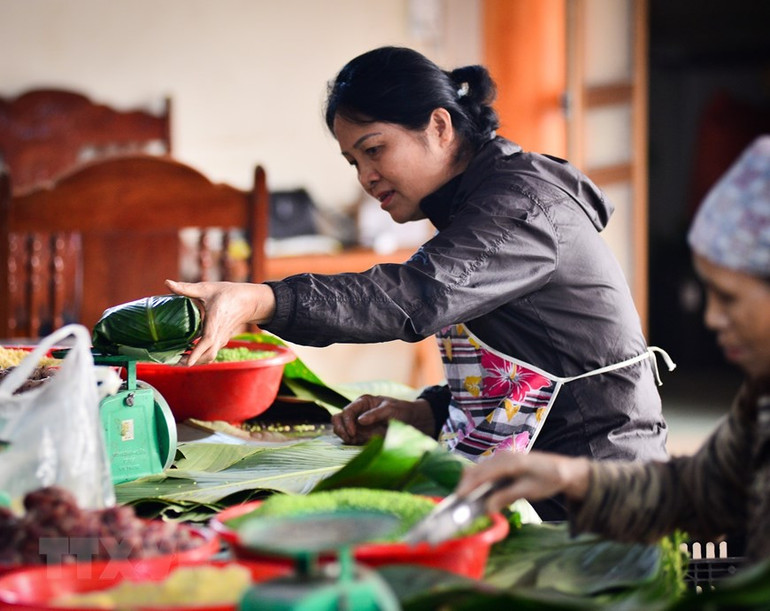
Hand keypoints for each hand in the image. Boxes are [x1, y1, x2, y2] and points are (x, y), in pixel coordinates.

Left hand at [165, 279, 275, 365]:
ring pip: (209, 356)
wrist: (249, 301)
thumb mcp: (206, 288)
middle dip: (190, 362)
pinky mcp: (221, 340)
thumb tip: (167, 282)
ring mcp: (222, 339)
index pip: (207, 341)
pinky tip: (186, 352)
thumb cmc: (229, 293)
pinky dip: (199, 356)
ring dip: (194, 361)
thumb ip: (186, 288)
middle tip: (171, 361)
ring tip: (176, 359)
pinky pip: (211, 352)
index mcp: (215, 321)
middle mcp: (220, 334)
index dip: (197, 352)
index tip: (187, 362)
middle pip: (207, 355)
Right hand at [331, 395, 434, 444]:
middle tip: (349, 438)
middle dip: (340, 428)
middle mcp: (358, 412)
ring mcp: (358, 424)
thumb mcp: (390, 409)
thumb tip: (360, 421)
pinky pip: (348, 437)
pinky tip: (356, 442)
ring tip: (352, 440)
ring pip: (340, 428)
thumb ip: (375, 414)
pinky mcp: (361, 434)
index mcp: (363, 402)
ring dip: (343, 435)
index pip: (347, 411)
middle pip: (338, 418)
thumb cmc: (402, 411)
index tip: (352, 432)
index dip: (347, 421)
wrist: (411, 421)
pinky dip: (349, 441)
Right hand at [454, 450, 591, 513]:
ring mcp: (502, 458)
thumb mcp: (529, 491)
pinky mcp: (503, 463)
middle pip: (476, 470)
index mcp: (509, 462)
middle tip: (457, 504)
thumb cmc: (549, 479)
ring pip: (479, 470)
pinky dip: (478, 482)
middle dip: (465, 485)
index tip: (459, 498)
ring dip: (470, 484)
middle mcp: (502, 457)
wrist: (564, 470)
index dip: (469, 485)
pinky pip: (485, 471)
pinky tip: (476, 494)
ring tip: (464, 501)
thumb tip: (487, 508)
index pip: (483, 473)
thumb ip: (507, 497)